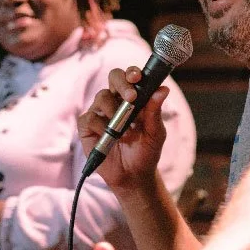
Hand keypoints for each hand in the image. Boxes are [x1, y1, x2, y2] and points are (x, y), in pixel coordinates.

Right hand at [78, 66, 170, 192]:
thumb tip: (162, 90)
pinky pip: (89, 118)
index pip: (131, 77)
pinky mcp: (87, 127)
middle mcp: (115, 101)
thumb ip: (155, 112)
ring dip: (113, 109)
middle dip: (122, 83)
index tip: (138, 77)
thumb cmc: (146, 152)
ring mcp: (100, 113)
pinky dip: (100, 126)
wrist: (134, 176)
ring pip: (101, 96)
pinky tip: (110, 137)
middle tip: (131, 96)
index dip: (132, 73)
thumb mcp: (155, 134)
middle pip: (113, 77)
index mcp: (134, 98)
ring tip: (124, 128)